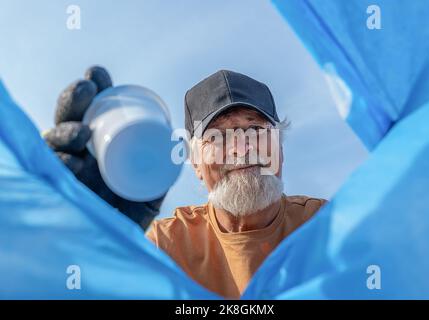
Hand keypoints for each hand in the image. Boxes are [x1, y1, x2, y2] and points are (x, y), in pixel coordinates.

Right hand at [44, 66, 164, 229]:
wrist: (115, 252)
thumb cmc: (128, 216)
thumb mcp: (147, 194)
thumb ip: (161, 173)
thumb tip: (178, 146)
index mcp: (95, 149)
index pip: (88, 113)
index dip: (91, 91)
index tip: (98, 73)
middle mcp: (76, 155)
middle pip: (68, 119)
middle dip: (74, 98)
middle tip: (87, 87)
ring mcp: (64, 171)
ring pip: (54, 141)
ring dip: (65, 129)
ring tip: (82, 133)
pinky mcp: (57, 192)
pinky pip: (48, 173)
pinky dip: (59, 164)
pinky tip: (73, 163)